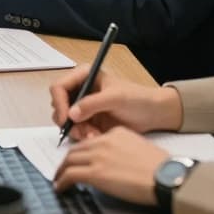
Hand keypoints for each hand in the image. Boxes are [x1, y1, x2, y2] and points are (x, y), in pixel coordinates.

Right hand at [49, 65, 183, 141]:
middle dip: (68, 120)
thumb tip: (71, 114)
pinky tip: (96, 137)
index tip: (66, 119)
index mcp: (84, 76)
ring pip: (66, 120)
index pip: (59, 87)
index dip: (59, 103)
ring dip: (76, 130)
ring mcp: (83, 106)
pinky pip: (76, 129)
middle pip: (59, 105)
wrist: (154, 114)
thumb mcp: (115, 98)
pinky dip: (83, 135)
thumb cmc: (137, 99)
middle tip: (80, 131)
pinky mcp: (88, 120)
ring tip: (92, 135)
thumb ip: (92, 104)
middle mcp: (80, 90)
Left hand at [53, 126, 168, 205]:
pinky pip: (70, 175)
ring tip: (59, 179)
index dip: (82, 151)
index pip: (91, 140)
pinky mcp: (95, 173)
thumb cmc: (161, 168)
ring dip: (61, 171)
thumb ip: (123, 149)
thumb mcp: (140, 148)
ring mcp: (98, 157)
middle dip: (67, 160)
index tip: (78, 159)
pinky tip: (60, 188)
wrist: (166, 177)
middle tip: (64, 169)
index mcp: (116, 133)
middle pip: (76, 149)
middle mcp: (104, 142)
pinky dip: (61, 181)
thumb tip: (115, 162)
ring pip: (69, 160)